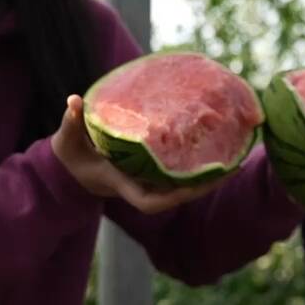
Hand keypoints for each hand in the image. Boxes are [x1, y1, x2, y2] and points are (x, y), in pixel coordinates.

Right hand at [50, 95, 229, 213]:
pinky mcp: (154, 173)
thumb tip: (74, 101)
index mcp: (123, 185)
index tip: (194, 188)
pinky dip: (199, 166)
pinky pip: (181, 174)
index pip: (151, 202)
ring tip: (236, 159)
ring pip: (184, 186)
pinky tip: (220, 150)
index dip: (175, 197)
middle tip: (232, 167)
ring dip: (209, 177)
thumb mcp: (67, 140)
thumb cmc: (70, 156)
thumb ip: (71, 121)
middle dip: (205, 186)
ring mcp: (149, 182)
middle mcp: (141, 187)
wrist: (72, 169)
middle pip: (178, 195)